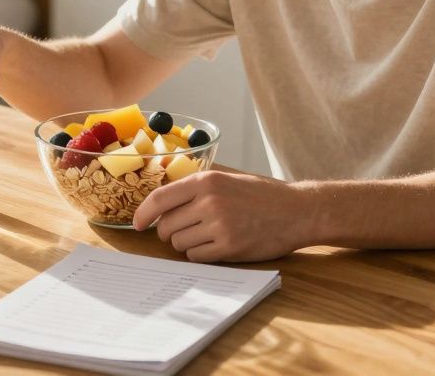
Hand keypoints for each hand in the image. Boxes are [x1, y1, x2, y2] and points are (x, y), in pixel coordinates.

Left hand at [131, 171, 314, 261]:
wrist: (296, 211)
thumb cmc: (261, 195)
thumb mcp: (226, 179)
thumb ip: (196, 187)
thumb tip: (159, 200)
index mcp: (206, 181)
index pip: (160, 198)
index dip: (143, 214)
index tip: (137, 224)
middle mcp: (209, 201)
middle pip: (166, 225)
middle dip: (168, 232)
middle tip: (183, 230)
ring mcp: (219, 225)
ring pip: (179, 243)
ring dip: (186, 243)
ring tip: (206, 235)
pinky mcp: (230, 246)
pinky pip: (196, 256)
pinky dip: (200, 254)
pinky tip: (215, 245)